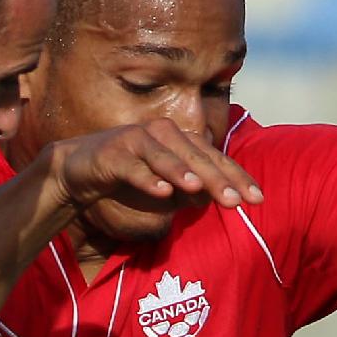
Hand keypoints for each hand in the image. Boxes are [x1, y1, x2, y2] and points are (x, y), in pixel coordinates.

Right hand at [44, 119, 259, 225]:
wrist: (79, 169)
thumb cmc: (128, 176)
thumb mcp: (165, 186)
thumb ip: (189, 190)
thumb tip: (216, 198)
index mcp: (180, 141)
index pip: (215, 159)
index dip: (237, 177)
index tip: (258, 200)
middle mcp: (162, 134)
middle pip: (195, 156)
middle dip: (217, 179)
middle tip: (236, 202)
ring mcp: (136, 140)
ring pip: (165, 156)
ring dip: (182, 173)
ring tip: (199, 191)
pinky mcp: (112, 153)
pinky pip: (133, 166)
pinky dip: (147, 179)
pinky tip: (161, 193)